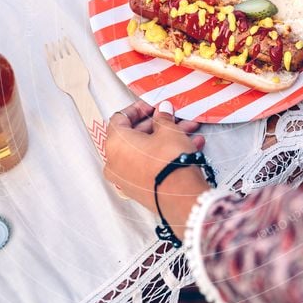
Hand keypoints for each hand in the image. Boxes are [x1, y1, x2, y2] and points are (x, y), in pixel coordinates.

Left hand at [104, 100, 208, 235]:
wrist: (181, 196)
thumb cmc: (169, 162)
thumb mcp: (168, 130)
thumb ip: (163, 118)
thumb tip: (162, 111)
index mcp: (115, 143)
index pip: (120, 118)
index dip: (138, 109)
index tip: (151, 106)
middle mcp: (115, 162)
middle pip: (134, 136)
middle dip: (157, 125)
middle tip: (171, 118)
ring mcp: (126, 178)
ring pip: (145, 151)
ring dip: (166, 139)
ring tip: (187, 132)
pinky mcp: (139, 189)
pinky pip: (149, 165)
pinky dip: (164, 155)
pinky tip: (188, 147)